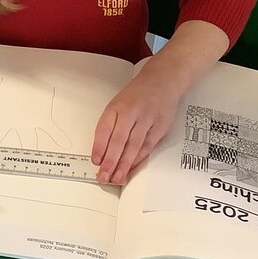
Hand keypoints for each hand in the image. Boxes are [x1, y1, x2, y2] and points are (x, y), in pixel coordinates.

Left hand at [91, 56, 184, 183]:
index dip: (99, 147)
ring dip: (124, 165)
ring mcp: (147, 119)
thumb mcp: (117, 104)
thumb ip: (110, 126)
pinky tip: (131, 167)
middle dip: (110, 162)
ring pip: (134, 146)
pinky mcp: (160, 127)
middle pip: (119, 141)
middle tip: (104, 176)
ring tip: (117, 177)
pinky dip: (138, 159)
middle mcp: (132, 112)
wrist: (162, 81)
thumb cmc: (137, 95)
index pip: (104, 129)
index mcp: (117, 107)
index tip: (95, 161)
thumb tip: (102, 151)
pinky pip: (147, 147)